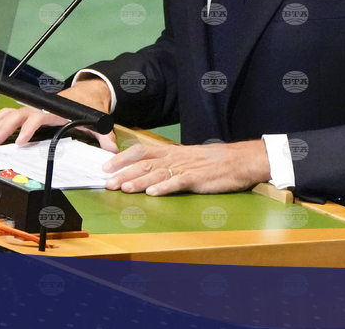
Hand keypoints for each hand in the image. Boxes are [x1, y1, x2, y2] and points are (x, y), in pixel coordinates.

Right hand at [0, 77, 117, 152]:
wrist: (88, 92)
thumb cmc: (89, 106)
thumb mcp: (99, 119)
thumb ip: (105, 135)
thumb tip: (112, 149)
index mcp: (56, 111)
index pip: (38, 118)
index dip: (29, 129)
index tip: (20, 141)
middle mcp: (43, 109)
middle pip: (18, 116)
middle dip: (4, 128)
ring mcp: (35, 109)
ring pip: (11, 113)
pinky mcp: (31, 111)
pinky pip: (11, 114)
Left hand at [102, 140, 270, 195]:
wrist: (239, 161)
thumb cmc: (213, 161)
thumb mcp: (187, 158)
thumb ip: (168, 163)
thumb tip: (148, 170)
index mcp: (171, 152)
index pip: (141, 151)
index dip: (122, 158)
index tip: (106, 166)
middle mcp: (174, 158)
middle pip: (144, 164)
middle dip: (123, 173)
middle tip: (107, 183)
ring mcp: (185, 168)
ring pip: (157, 174)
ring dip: (138, 181)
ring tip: (124, 188)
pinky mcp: (196, 179)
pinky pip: (178, 183)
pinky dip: (164, 188)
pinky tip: (153, 194)